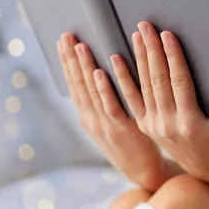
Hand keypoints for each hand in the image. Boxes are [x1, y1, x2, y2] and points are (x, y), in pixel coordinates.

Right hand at [57, 33, 166, 190]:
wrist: (145, 172)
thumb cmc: (132, 142)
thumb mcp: (112, 122)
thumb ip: (105, 100)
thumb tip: (98, 72)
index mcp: (88, 117)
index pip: (74, 84)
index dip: (68, 62)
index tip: (63, 41)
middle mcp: (92, 120)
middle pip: (78, 85)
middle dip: (71, 59)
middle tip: (66, 36)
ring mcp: (105, 126)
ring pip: (91, 93)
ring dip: (85, 68)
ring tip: (80, 46)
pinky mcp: (122, 131)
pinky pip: (112, 106)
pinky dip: (104, 89)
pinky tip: (100, 72)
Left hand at [113, 21, 208, 178]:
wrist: (204, 164)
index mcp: (191, 122)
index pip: (180, 82)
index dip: (173, 57)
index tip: (167, 35)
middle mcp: (169, 125)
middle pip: (158, 80)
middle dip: (152, 50)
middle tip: (146, 26)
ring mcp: (154, 126)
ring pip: (144, 86)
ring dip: (139, 58)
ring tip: (136, 34)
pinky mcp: (144, 125)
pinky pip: (131, 98)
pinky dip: (123, 77)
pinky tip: (115, 59)